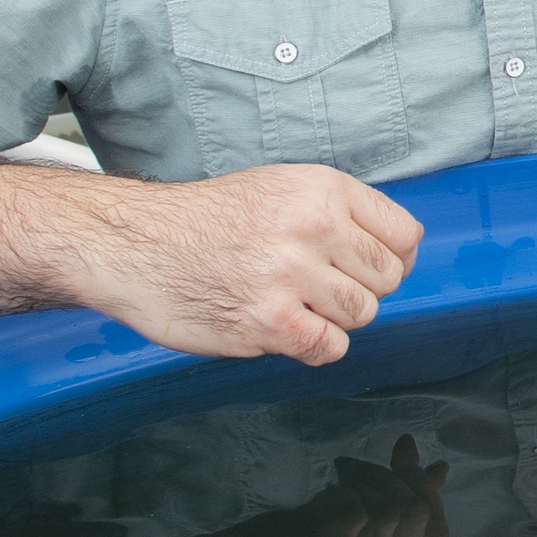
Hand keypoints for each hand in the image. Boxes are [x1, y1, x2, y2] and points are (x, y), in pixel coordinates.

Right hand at [61, 164, 421, 364]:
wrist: (132, 244)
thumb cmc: (202, 220)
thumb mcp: (277, 189)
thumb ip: (337, 212)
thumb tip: (396, 250)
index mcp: (321, 189)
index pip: (404, 234)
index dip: (393, 258)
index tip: (371, 267)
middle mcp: (312, 227)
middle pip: (386, 278)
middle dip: (360, 288)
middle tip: (319, 288)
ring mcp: (291, 276)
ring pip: (362, 313)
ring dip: (334, 318)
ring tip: (293, 304)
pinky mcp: (269, 322)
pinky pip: (329, 347)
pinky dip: (313, 345)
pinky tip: (284, 328)